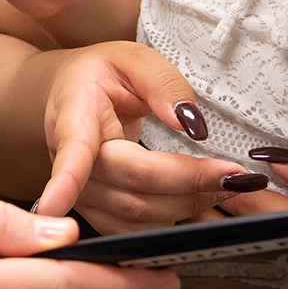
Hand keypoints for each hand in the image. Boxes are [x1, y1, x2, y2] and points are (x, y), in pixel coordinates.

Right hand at [34, 42, 257, 230]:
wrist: (69, 96)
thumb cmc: (99, 77)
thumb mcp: (131, 58)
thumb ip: (162, 82)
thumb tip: (189, 122)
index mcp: (74, 117)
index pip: (73, 152)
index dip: (65, 181)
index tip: (53, 207)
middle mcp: (69, 161)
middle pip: (131, 185)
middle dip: (189, 182)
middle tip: (235, 175)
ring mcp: (82, 193)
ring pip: (138, 214)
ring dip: (189, 204)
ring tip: (226, 184)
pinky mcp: (97, 213)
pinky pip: (138, 230)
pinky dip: (175, 220)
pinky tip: (202, 202)